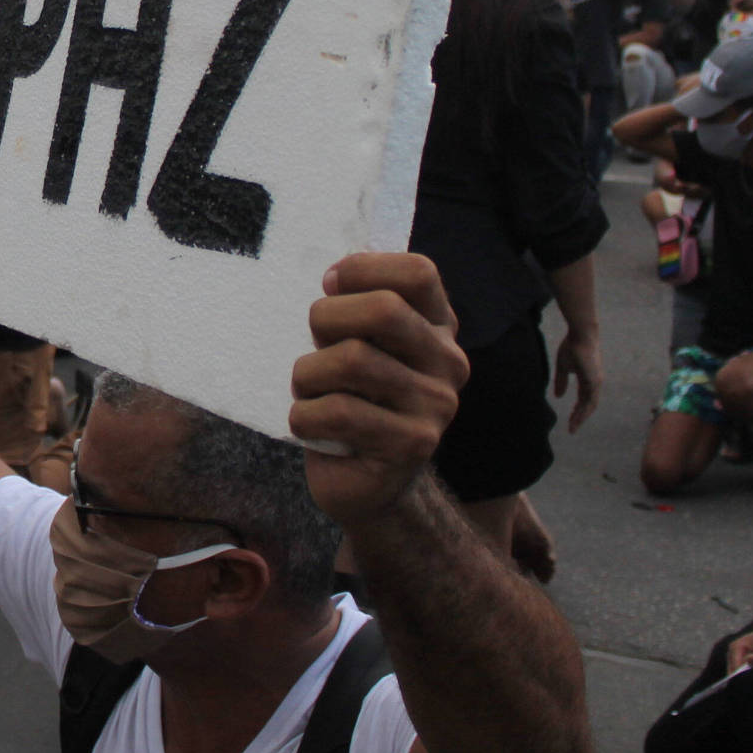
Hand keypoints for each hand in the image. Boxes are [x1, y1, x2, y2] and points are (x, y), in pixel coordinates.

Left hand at [288, 253, 468, 523]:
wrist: (367, 484)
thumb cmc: (352, 400)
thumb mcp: (357, 343)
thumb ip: (356, 306)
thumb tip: (333, 274)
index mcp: (438, 325)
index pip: (417, 272)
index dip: (364, 269)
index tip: (330, 286)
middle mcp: (448, 361)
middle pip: (383, 310)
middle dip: (326, 318)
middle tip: (313, 343)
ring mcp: (436, 405)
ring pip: (353, 360)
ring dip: (307, 374)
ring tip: (307, 391)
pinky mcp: (413, 444)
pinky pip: (340, 411)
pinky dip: (305, 415)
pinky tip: (312, 425)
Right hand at [553, 331, 601, 433]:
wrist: (580, 335)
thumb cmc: (572, 347)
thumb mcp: (563, 367)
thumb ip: (561, 382)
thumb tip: (558, 396)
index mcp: (588, 379)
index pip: (583, 399)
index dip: (577, 410)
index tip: (569, 421)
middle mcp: (595, 383)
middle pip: (588, 405)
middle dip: (579, 417)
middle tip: (571, 429)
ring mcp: (596, 382)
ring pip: (590, 405)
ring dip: (581, 417)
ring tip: (573, 427)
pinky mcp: (595, 381)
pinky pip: (590, 400)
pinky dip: (584, 410)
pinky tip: (577, 417)